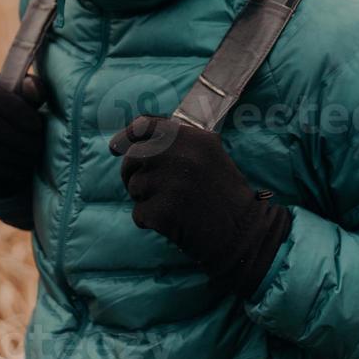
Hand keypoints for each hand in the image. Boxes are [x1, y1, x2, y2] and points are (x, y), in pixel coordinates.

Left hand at [109, 115, 291, 298]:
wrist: (243, 232)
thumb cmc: (223, 193)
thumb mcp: (208, 154)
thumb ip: (176, 141)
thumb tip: (130, 133)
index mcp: (192, 137)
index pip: (144, 125)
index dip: (126, 136)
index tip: (115, 148)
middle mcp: (180, 155)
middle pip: (133, 157)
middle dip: (133, 173)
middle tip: (148, 188)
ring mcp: (171, 183)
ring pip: (134, 187)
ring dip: (146, 199)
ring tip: (173, 205)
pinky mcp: (163, 211)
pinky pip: (139, 213)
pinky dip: (150, 221)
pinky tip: (172, 222)